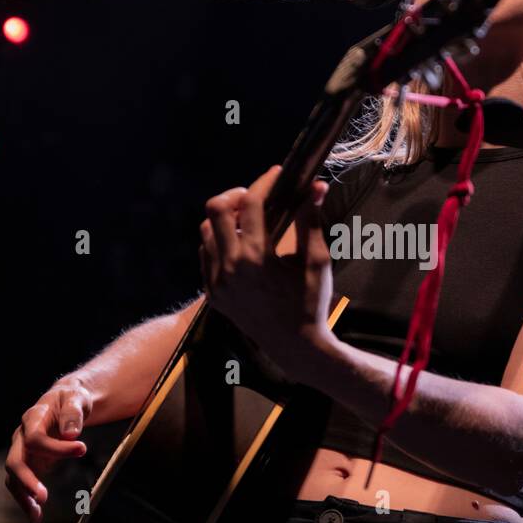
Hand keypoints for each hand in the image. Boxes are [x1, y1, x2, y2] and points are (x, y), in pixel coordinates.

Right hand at [5, 376, 90, 522]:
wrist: (65, 401)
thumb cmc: (72, 399)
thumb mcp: (77, 398)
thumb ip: (73, 413)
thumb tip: (70, 433)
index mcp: (33, 417)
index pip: (35, 437)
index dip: (56, 447)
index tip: (82, 449)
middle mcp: (22, 435)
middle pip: (15, 460)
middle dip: (27, 480)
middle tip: (43, 497)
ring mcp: (22, 450)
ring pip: (13, 477)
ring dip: (23, 496)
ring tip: (36, 515)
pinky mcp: (29, 462)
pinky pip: (21, 483)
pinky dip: (27, 500)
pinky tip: (36, 516)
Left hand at [198, 165, 334, 383]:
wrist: (296, 347)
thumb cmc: (312, 304)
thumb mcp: (316, 261)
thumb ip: (311, 221)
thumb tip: (315, 187)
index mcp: (256, 258)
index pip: (251, 204)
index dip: (264, 182)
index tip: (277, 174)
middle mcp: (230, 269)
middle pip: (215, 209)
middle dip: (236, 196)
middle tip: (256, 198)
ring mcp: (217, 283)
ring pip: (206, 231)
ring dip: (226, 220)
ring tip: (249, 222)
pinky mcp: (213, 294)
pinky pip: (206, 255)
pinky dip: (219, 242)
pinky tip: (241, 245)